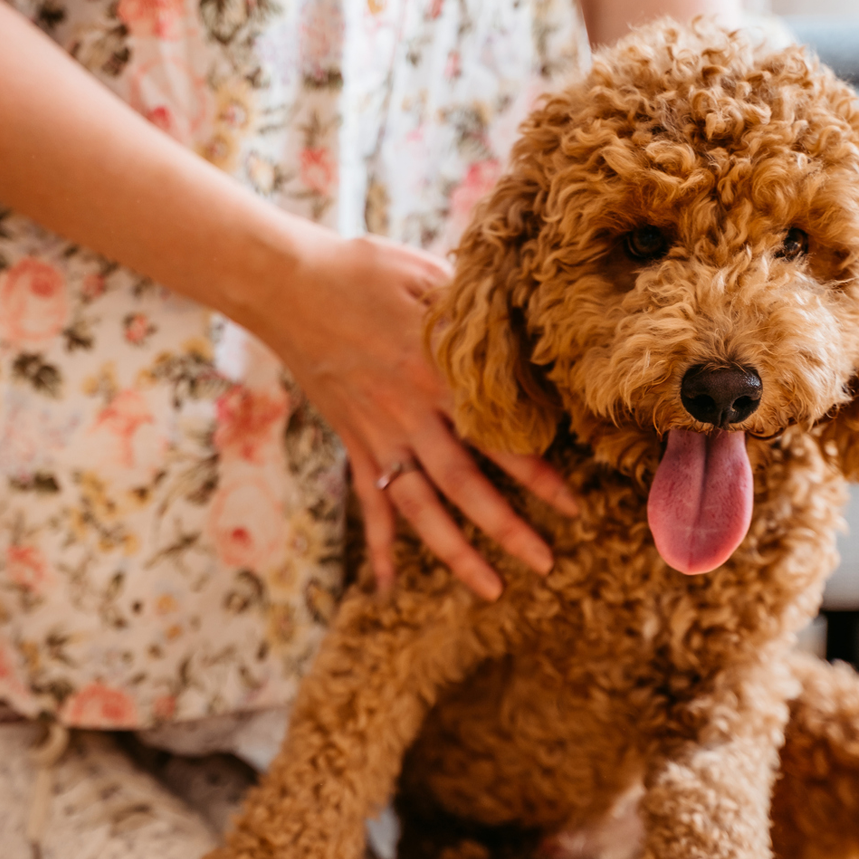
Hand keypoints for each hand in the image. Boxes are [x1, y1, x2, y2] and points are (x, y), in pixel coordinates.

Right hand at [247, 233, 578, 598]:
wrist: (285, 284)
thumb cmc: (362, 270)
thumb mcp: (428, 274)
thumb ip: (474, 310)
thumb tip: (528, 318)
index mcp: (436, 374)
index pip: (496, 436)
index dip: (537, 474)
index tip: (573, 505)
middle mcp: (409, 414)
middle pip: (463, 484)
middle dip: (506, 527)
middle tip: (546, 562)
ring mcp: (378, 434)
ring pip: (420, 507)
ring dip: (455, 552)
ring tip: (491, 589)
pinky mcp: (353, 442)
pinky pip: (369, 502)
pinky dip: (378, 545)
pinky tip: (387, 586)